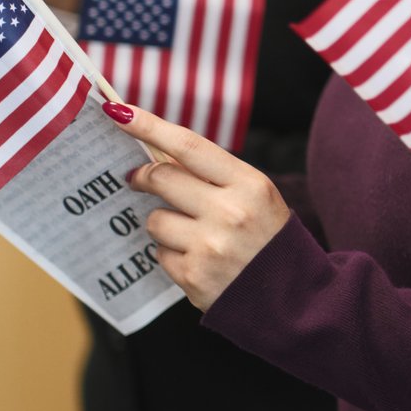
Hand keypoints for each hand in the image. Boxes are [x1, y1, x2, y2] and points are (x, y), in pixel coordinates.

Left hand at [113, 103, 288, 309]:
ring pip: (155, 220)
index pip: (190, 146)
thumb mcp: (257, 197)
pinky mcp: (193, 276)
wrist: (294, 298)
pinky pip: (160, 254)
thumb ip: (213, 176)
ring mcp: (209, 246)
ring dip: (164, 224)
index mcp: (250, 185)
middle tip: (138, 179)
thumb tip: (158, 154)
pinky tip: (199, 261)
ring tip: (191, 236)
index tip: (117, 111)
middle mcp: (229, 212)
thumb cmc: (269, 237)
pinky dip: (173, 256)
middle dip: (144, 177)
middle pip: (163, 178)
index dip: (149, 126)